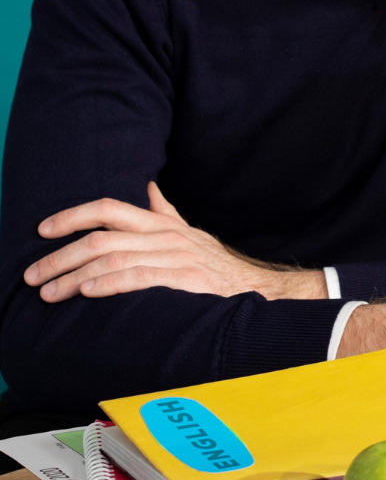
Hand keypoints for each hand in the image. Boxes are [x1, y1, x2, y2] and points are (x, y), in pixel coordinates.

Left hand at [24, 182, 326, 301]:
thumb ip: (166, 212)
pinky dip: (107, 283)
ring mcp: (177, 256)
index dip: (73, 215)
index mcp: (163, 223)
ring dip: (74, 276)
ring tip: (49, 293)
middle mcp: (167, 235)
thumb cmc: (217, 268)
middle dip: (60, 255)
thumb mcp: (191, 234)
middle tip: (32, 276)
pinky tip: (87, 292)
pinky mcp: (185, 280)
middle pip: (102, 236)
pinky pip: (137, 277)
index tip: (42, 230)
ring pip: (112, 258)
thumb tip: (148, 185)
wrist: (258, 291)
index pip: (110, 207)